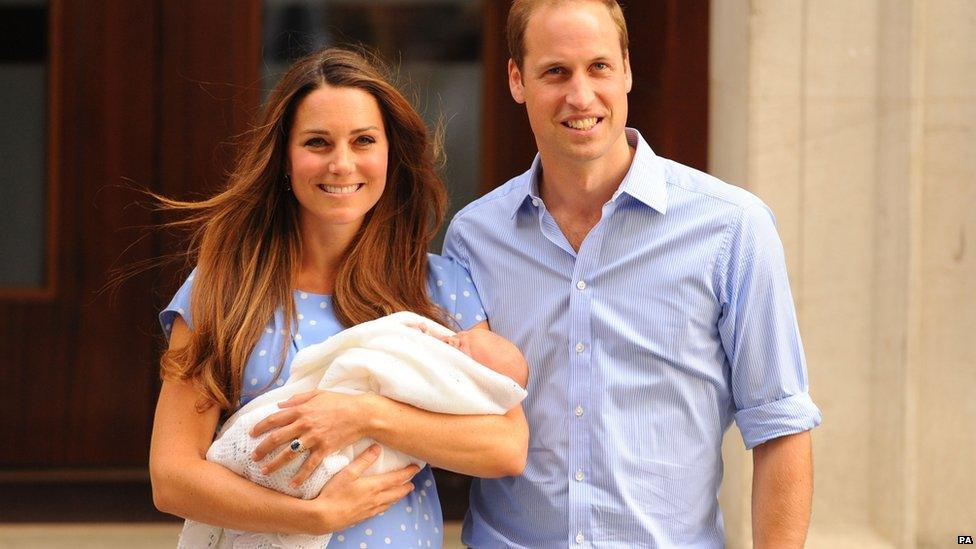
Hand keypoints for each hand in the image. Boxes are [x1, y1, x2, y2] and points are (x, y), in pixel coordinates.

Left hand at [250, 389, 369, 485]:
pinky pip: (309, 465)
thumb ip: (298, 398)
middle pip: (276, 438)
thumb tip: (280, 404)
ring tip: (264, 472)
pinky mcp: (325, 449)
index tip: (251, 434)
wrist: (361, 414)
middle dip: (262, 449)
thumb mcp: (318, 394)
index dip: (260, 426)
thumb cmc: (340, 402)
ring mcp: (314, 438)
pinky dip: (300, 476)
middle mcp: (304, 424)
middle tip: (253, 457)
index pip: (274, 419)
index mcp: (301, 410)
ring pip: (289, 453)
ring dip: (275, 464)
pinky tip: (292, 485)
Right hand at [309, 445, 419, 533]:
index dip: (408, 472)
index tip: (416, 467)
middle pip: (397, 492)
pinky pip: (382, 509)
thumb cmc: (334, 493)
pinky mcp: (364, 516)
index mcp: (374, 486)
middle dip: (407, 485)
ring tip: (403, 491)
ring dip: (399, 496)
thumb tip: (377, 447)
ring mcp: (371, 509)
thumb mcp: (348, 472)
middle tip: (413, 481)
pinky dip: (388, 504)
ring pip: (391, 502)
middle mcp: (376, 499)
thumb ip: (364, 460)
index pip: (397, 478)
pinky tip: (386, 504)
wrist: (324, 517)